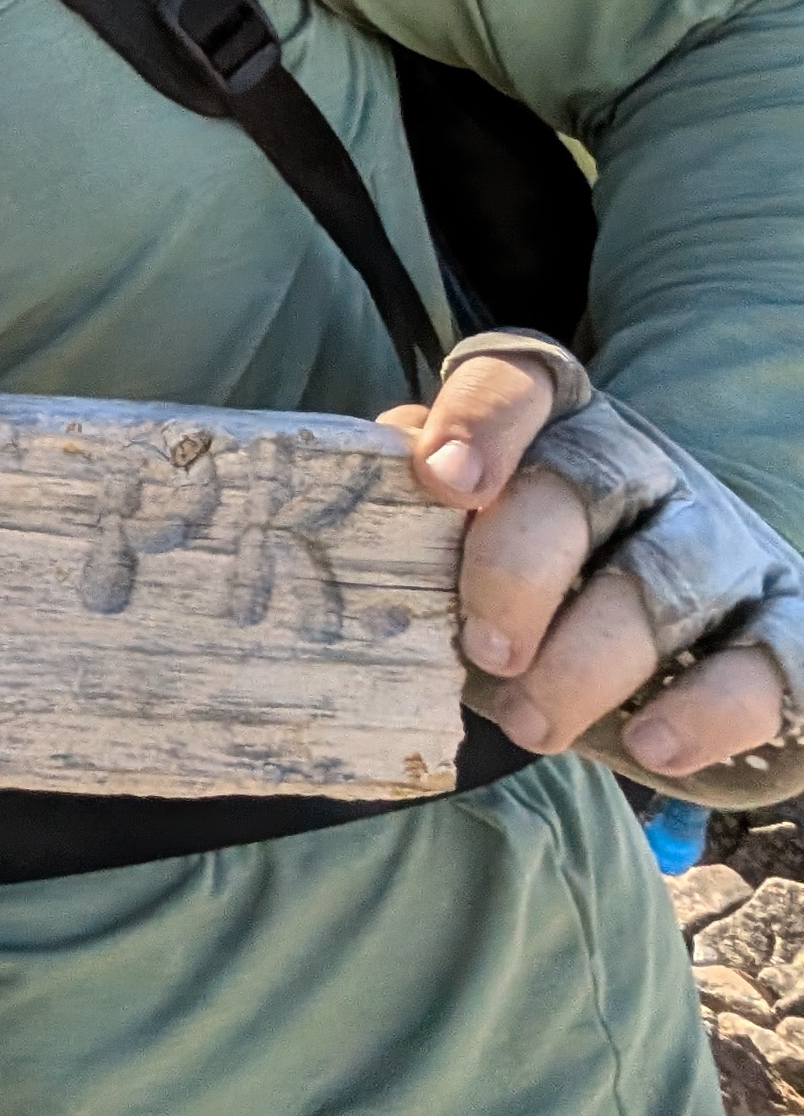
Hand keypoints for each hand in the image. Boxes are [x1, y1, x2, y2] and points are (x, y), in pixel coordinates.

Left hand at [383, 337, 797, 788]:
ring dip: (590, 662)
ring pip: (662, 582)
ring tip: (533, 725)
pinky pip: (767, 663)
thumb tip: (363, 494)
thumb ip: (414, 511)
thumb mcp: (468, 540)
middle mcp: (645, 470)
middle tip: (481, 647)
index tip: (442, 480)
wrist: (670, 652)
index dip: (481, 420)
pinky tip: (652, 742)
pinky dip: (708, 707)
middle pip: (582, 484)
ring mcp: (723, 546)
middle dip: (520, 567)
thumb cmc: (535, 583)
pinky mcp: (787, 627)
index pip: (520, 383)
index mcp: (555, 429)